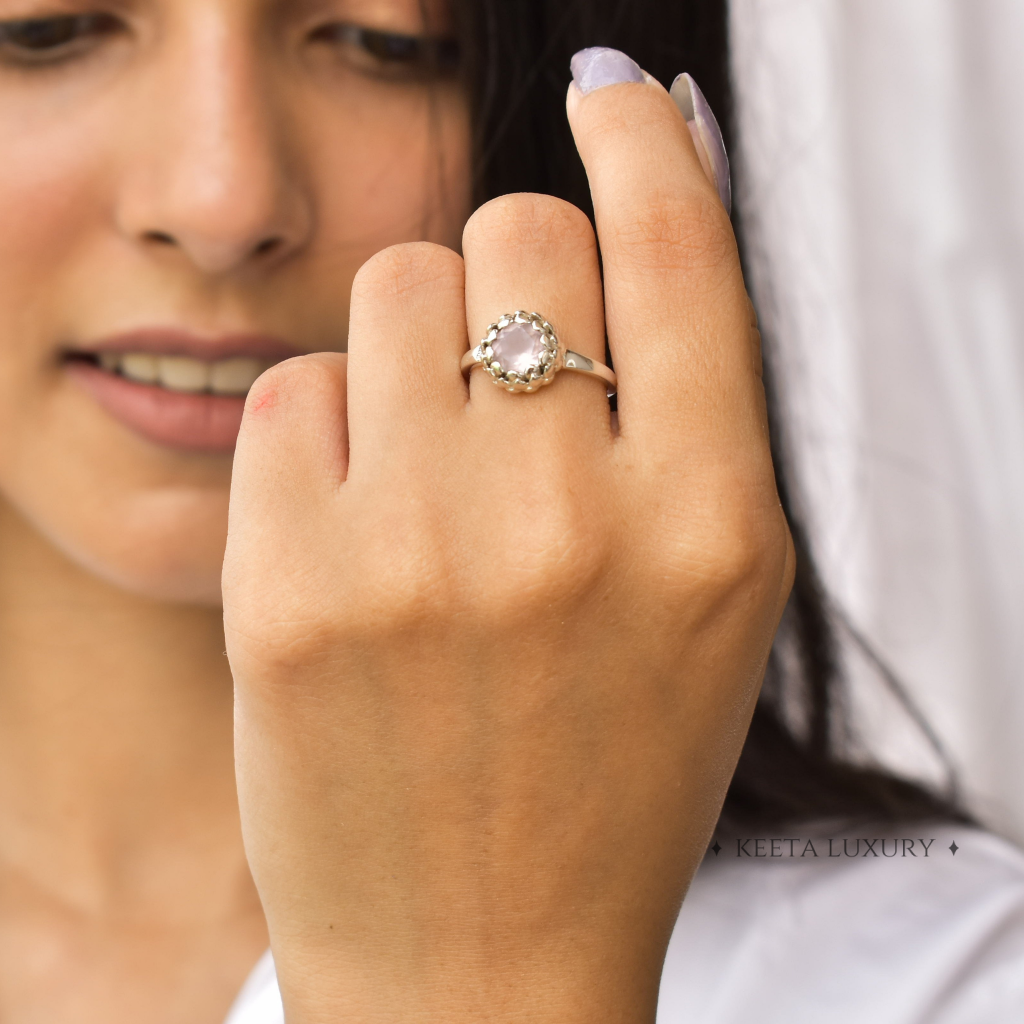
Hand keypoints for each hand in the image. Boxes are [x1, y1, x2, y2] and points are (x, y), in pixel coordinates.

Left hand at [223, 63, 793, 1023]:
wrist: (483, 959)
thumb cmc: (609, 771)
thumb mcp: (710, 593)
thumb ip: (691, 402)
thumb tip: (642, 195)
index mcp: (712, 526)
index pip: (680, 248)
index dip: (647, 144)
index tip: (615, 99)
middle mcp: (572, 525)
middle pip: (516, 238)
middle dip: (511, 277)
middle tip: (507, 374)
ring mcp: (420, 556)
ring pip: (391, 287)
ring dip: (411, 346)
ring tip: (428, 467)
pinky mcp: (287, 591)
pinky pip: (293, 390)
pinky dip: (324, 433)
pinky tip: (353, 528)